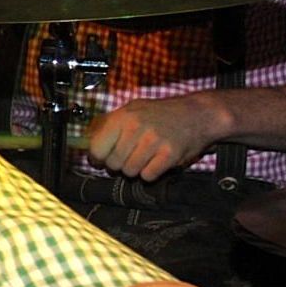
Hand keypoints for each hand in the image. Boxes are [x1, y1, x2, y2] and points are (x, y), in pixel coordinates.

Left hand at [87, 92, 228, 179]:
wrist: (198, 114)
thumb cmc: (161, 114)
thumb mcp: (132, 110)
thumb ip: (110, 126)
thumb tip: (87, 145)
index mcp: (122, 117)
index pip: (96, 149)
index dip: (98, 158)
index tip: (103, 159)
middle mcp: (136, 127)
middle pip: (113, 164)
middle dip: (120, 164)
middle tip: (131, 156)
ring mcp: (154, 141)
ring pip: (130, 172)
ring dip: (136, 169)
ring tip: (145, 157)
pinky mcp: (170, 154)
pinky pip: (148, 176)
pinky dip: (151, 173)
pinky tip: (157, 161)